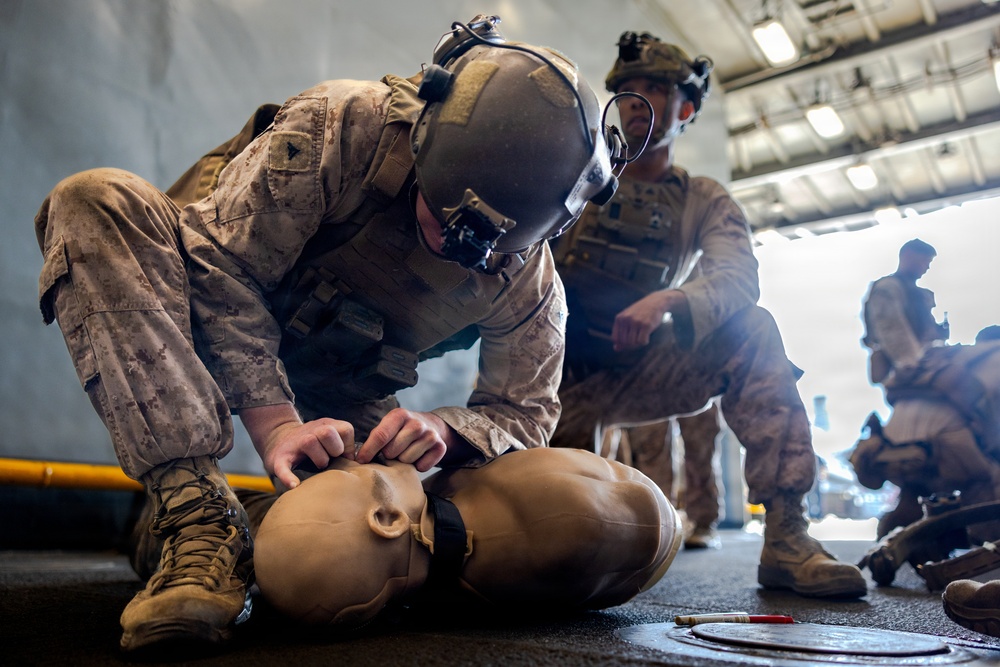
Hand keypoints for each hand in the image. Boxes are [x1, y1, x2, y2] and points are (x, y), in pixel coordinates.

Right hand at [240, 403, 354, 489]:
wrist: (277, 439)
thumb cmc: (313, 446)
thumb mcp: (328, 439)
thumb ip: (344, 447)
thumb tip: (360, 464)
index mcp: (326, 426)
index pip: (346, 429)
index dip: (348, 445)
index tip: (343, 456)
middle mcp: (311, 431)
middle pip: (328, 432)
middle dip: (334, 449)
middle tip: (330, 460)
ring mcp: (295, 443)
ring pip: (309, 442)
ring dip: (318, 458)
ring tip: (318, 466)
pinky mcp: (279, 458)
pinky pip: (283, 467)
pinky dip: (288, 477)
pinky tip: (294, 485)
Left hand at [356, 408, 454, 471]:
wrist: (431, 426)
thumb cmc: (401, 430)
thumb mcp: (388, 426)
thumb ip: (375, 438)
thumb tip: (359, 458)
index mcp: (399, 415)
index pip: (381, 435)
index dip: (369, 450)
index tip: (360, 461)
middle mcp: (417, 423)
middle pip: (392, 451)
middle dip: (389, 455)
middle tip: (393, 450)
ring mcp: (430, 434)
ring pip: (406, 460)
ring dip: (403, 461)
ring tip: (406, 452)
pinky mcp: (441, 447)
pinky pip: (422, 467)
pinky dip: (418, 465)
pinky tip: (418, 456)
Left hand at [612, 290, 675, 350]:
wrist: (656, 302)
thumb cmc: (641, 312)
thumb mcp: (628, 320)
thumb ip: (621, 333)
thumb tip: (616, 349)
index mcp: (619, 318)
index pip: (615, 339)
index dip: (621, 343)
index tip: (628, 342)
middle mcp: (626, 319)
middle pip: (624, 342)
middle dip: (631, 344)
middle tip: (638, 340)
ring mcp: (636, 322)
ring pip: (633, 343)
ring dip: (638, 344)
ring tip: (642, 337)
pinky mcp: (646, 325)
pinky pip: (642, 341)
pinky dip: (645, 342)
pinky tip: (647, 336)